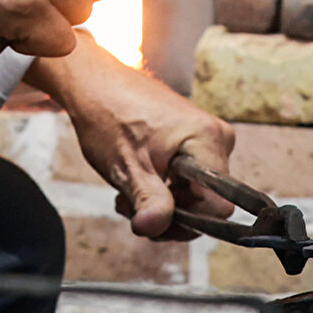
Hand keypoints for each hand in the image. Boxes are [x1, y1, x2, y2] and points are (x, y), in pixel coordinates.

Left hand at [27, 32, 235, 238]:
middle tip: (131, 207)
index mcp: (208, 140)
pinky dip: (161, 187)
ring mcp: (205, 137)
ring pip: (194, 193)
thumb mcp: (127, 166)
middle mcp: (216, 137)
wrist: (93, 83)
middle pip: (207, 203)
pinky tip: (135, 181)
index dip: (187, 221)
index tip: (155, 220)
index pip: (219, 206)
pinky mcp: (193, 139)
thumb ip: (148, 201)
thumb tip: (154, 228)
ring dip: (161, 202)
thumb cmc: (108, 116)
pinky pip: (187, 178)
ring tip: (126, 194)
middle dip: (168, 213)